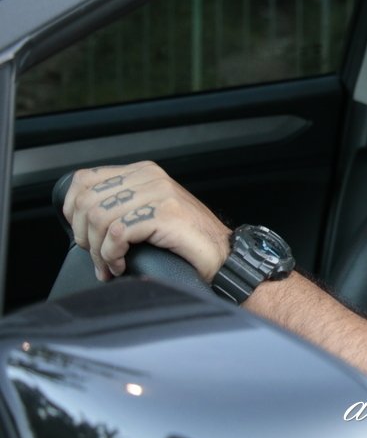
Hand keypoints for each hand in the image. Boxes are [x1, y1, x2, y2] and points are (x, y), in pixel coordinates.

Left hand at [62, 161, 230, 282]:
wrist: (222, 255)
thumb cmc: (187, 240)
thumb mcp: (150, 212)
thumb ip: (123, 205)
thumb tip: (82, 220)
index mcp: (143, 172)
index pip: (85, 180)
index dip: (73, 210)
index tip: (81, 234)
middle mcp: (150, 177)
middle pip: (88, 201)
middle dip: (84, 236)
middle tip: (97, 257)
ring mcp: (158, 194)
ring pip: (100, 219)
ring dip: (98, 251)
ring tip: (110, 265)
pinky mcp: (164, 214)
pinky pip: (117, 233)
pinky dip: (112, 255)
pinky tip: (122, 265)